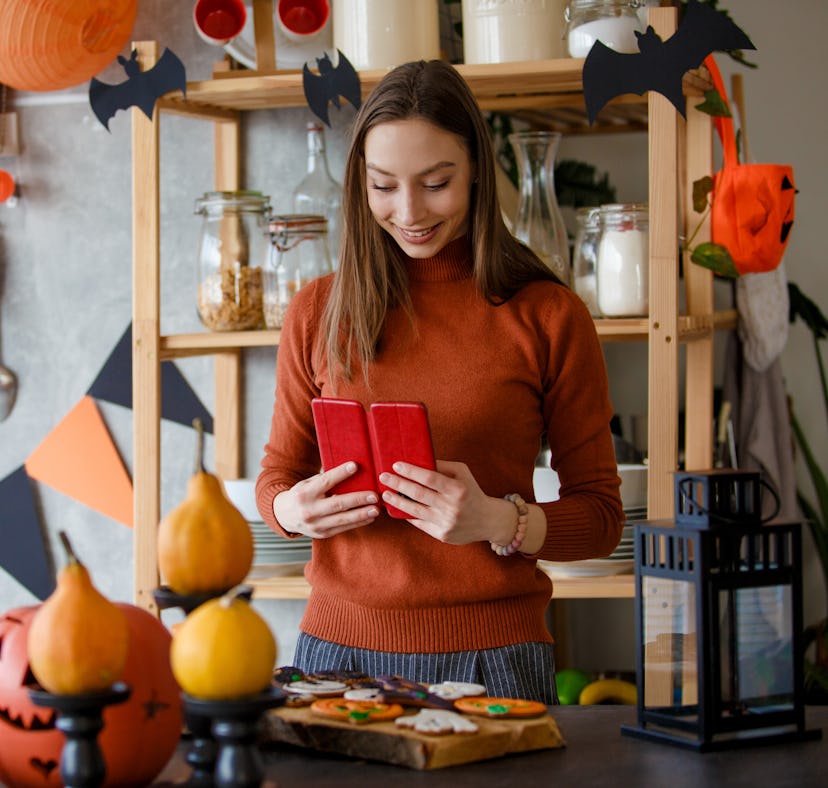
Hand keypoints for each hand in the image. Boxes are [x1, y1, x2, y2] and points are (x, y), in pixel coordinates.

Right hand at [272, 462, 379, 537]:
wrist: (285, 515)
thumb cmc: (301, 495)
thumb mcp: (307, 484)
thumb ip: (324, 481)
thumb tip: (350, 472)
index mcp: (305, 493)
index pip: (326, 481)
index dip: (341, 473)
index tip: (355, 466)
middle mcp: (310, 510)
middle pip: (338, 503)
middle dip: (358, 499)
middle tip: (374, 495)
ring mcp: (316, 525)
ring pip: (343, 519)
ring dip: (362, 514)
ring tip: (376, 509)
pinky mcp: (322, 534)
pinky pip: (343, 528)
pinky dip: (358, 523)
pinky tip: (369, 517)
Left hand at [378, 460, 515, 545]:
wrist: (487, 520)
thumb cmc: (471, 491)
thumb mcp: (463, 474)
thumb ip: (443, 467)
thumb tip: (419, 460)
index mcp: (458, 489)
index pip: (429, 478)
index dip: (411, 471)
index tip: (396, 465)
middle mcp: (452, 507)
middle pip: (418, 494)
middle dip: (398, 484)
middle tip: (384, 477)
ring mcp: (446, 522)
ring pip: (415, 511)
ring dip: (397, 501)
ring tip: (385, 494)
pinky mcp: (442, 535)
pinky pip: (419, 523)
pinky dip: (407, 514)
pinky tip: (397, 507)